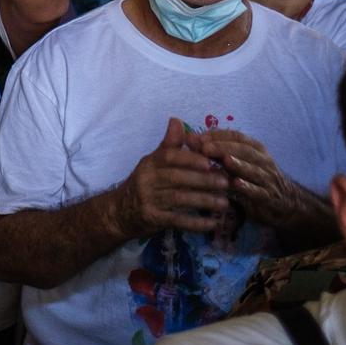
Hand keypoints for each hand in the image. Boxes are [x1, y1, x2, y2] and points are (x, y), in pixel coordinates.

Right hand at [114, 118, 230, 235]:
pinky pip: (176, 220)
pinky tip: (211, 224)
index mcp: (149, 164)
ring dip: (204, 201)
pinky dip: (195, 223)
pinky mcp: (152, 219)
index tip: (210, 162)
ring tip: (224, 204)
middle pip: (177, 178)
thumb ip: (168, 145)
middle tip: (225, 183)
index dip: (190, 159)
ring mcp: (148, 200)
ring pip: (179, 199)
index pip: (169, 157)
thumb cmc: (144, 184)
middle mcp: (146, 180)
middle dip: (203, 181)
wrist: (120, 212)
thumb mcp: (152, 163)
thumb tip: (176, 120)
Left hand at [191, 129, 317, 231]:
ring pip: (254, 169)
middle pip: (244, 150)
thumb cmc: (253, 180)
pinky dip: (248, 187)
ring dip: (238, 164)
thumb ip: (215, 152)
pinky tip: (237, 184)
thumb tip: (188, 138)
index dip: (217, 135)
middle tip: (205, 147)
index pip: (236, 137)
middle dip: (224, 147)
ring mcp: (267, 178)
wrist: (284, 203)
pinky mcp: (269, 197)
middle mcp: (262, 161)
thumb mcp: (237, 163)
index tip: (198, 137)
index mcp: (255, 149)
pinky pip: (259, 191)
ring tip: (224, 160)